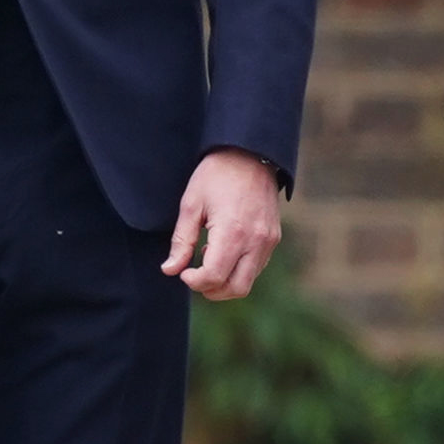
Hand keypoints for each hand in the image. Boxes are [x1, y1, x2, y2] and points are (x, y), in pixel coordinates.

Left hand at [164, 148, 283, 299]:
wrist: (251, 153)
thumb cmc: (217, 175)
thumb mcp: (191, 204)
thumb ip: (181, 241)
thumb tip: (170, 269)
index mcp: (232, 232)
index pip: (214, 277)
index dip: (194, 281)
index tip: (183, 272)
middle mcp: (255, 241)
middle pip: (235, 289)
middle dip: (211, 290)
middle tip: (194, 276)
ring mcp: (268, 241)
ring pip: (247, 282)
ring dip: (225, 281)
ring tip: (208, 259)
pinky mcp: (273, 238)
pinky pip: (256, 268)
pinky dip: (238, 270)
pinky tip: (224, 251)